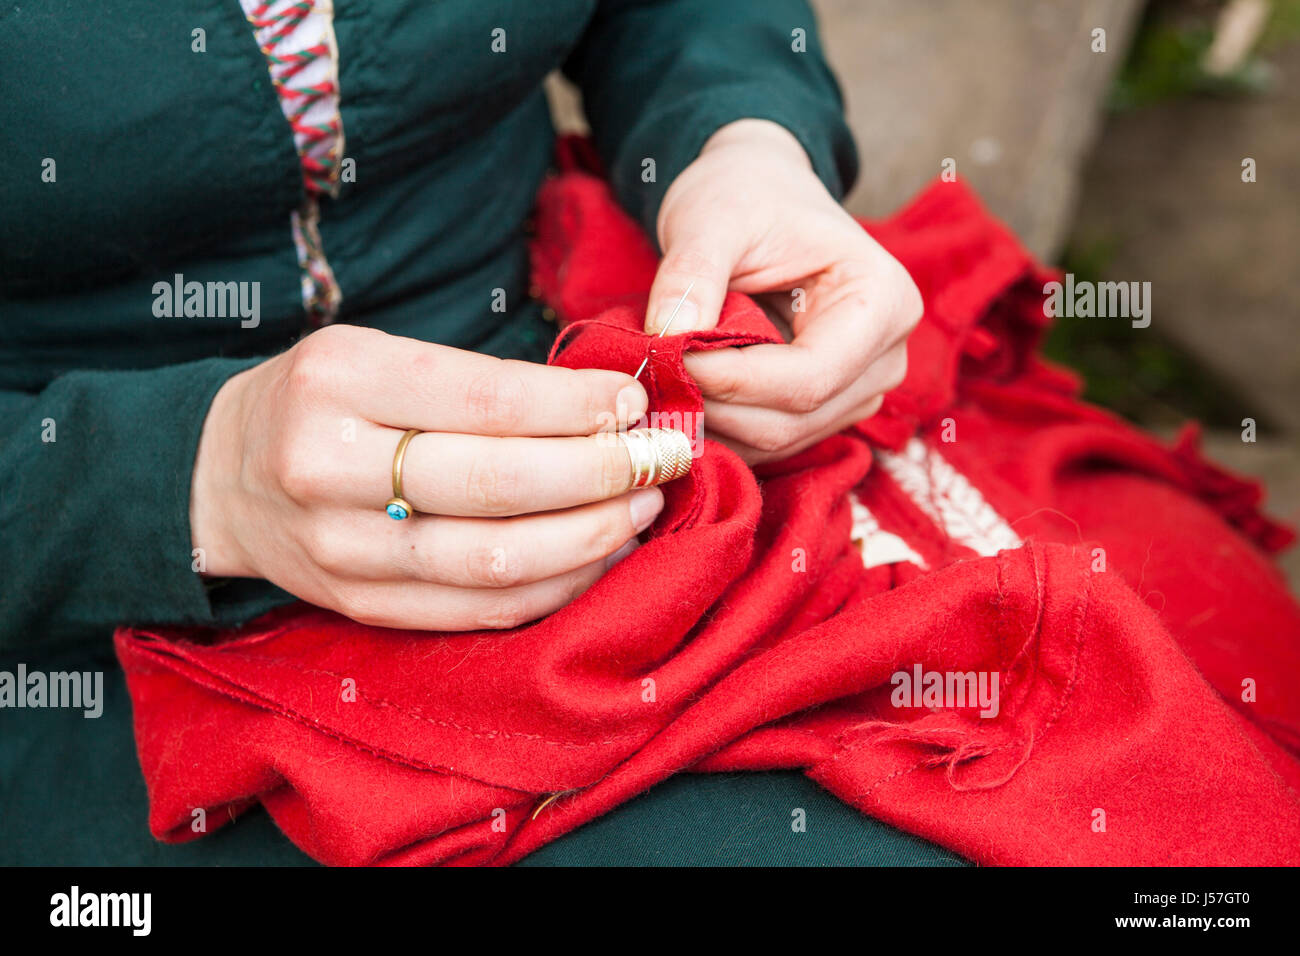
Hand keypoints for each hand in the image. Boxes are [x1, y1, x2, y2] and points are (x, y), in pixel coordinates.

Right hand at [189, 324, 663, 629]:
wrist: (222, 478)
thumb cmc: (324, 401)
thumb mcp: (380, 355)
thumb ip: (481, 381)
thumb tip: (609, 406)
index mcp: (341, 382)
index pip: (487, 401)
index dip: (577, 408)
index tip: (635, 403)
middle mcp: (331, 469)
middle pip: (500, 486)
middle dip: (603, 474)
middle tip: (663, 458)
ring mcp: (344, 551)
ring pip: (497, 560)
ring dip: (592, 537)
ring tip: (642, 505)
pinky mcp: (363, 607)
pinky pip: (480, 609)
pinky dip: (556, 586)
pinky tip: (599, 555)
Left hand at [646, 119, 922, 463]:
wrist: (758, 197)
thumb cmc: (746, 197)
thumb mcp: (713, 219)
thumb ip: (691, 273)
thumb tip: (666, 336)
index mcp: (883, 301)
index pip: (808, 376)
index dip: (731, 380)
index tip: (665, 357)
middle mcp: (887, 357)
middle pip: (795, 417)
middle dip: (716, 405)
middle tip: (651, 377)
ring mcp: (861, 390)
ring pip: (779, 438)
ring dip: (712, 423)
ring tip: (661, 384)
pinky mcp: (828, 409)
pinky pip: (770, 440)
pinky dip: (721, 428)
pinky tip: (682, 396)